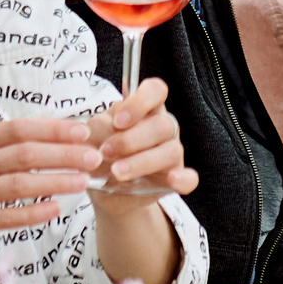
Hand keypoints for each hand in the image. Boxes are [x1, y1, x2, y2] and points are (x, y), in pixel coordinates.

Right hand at [0, 117, 93, 257]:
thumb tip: (44, 132)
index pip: (18, 128)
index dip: (53, 128)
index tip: (82, 130)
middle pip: (25, 152)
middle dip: (65, 153)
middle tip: (93, 157)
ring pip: (20, 182)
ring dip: (56, 181)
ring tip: (82, 182)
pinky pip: (6, 215)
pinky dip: (34, 212)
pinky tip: (54, 209)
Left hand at [88, 75, 196, 207]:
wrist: (104, 192)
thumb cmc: (100, 157)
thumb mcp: (92, 139)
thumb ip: (98, 131)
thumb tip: (105, 132)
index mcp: (145, 111)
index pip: (156, 91)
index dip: (140, 101)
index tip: (118, 120)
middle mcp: (163, 129)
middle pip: (162, 124)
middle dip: (131, 139)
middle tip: (105, 152)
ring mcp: (171, 154)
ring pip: (171, 151)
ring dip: (142, 161)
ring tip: (116, 172)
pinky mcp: (175, 180)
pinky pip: (190, 179)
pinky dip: (183, 178)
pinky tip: (171, 180)